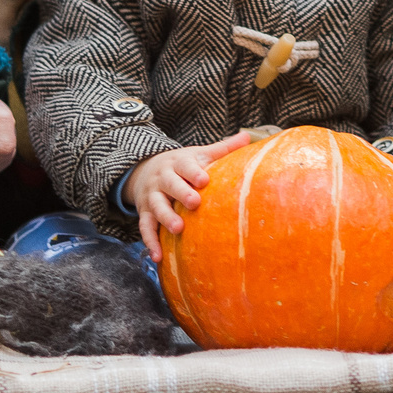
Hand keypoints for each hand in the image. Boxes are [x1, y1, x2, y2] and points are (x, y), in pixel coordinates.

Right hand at [126, 131, 254, 260]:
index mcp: (178, 164)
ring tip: (177, 229)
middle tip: (194, 203)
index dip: (194, 172)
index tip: (204, 180)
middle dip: (181, 193)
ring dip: (166, 218)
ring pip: (156, 207)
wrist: (144, 170)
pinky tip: (158, 256)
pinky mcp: (145, 214)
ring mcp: (152, 197)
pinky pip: (145, 228)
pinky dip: (150, 242)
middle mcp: (162, 179)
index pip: (185, 166)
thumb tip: (248, 136)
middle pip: (169, 185)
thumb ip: (222, 149)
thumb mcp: (199, 154)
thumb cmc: (181, 166)